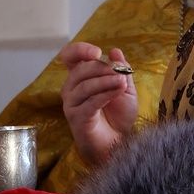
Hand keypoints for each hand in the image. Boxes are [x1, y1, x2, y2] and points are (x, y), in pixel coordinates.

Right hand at [60, 41, 137, 166]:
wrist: (118, 142)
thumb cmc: (118, 116)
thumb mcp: (125, 88)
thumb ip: (120, 70)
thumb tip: (115, 51)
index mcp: (80, 78)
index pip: (69, 57)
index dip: (79, 50)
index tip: (97, 52)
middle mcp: (71, 89)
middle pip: (80, 70)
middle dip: (102, 69)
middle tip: (120, 73)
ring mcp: (71, 104)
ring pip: (85, 86)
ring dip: (106, 81)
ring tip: (122, 83)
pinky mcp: (76, 118)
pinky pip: (89, 102)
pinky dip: (105, 94)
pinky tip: (118, 91)